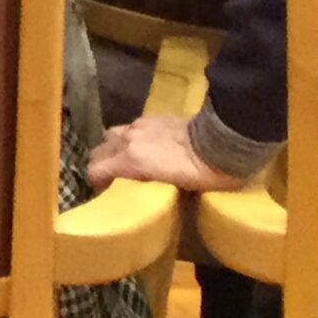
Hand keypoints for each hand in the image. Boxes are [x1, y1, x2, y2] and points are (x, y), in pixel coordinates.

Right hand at [86, 113, 248, 192]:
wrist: (222, 142)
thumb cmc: (202, 174)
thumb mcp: (178, 192)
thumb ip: (153, 188)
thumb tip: (153, 200)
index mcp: (131, 159)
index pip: (95, 170)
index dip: (96, 184)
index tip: (105, 194)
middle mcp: (129, 139)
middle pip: (99, 151)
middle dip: (101, 165)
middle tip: (112, 180)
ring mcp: (139, 125)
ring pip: (112, 136)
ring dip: (113, 149)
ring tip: (125, 161)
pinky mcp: (152, 117)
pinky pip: (131, 128)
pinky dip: (130, 139)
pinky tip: (144, 147)